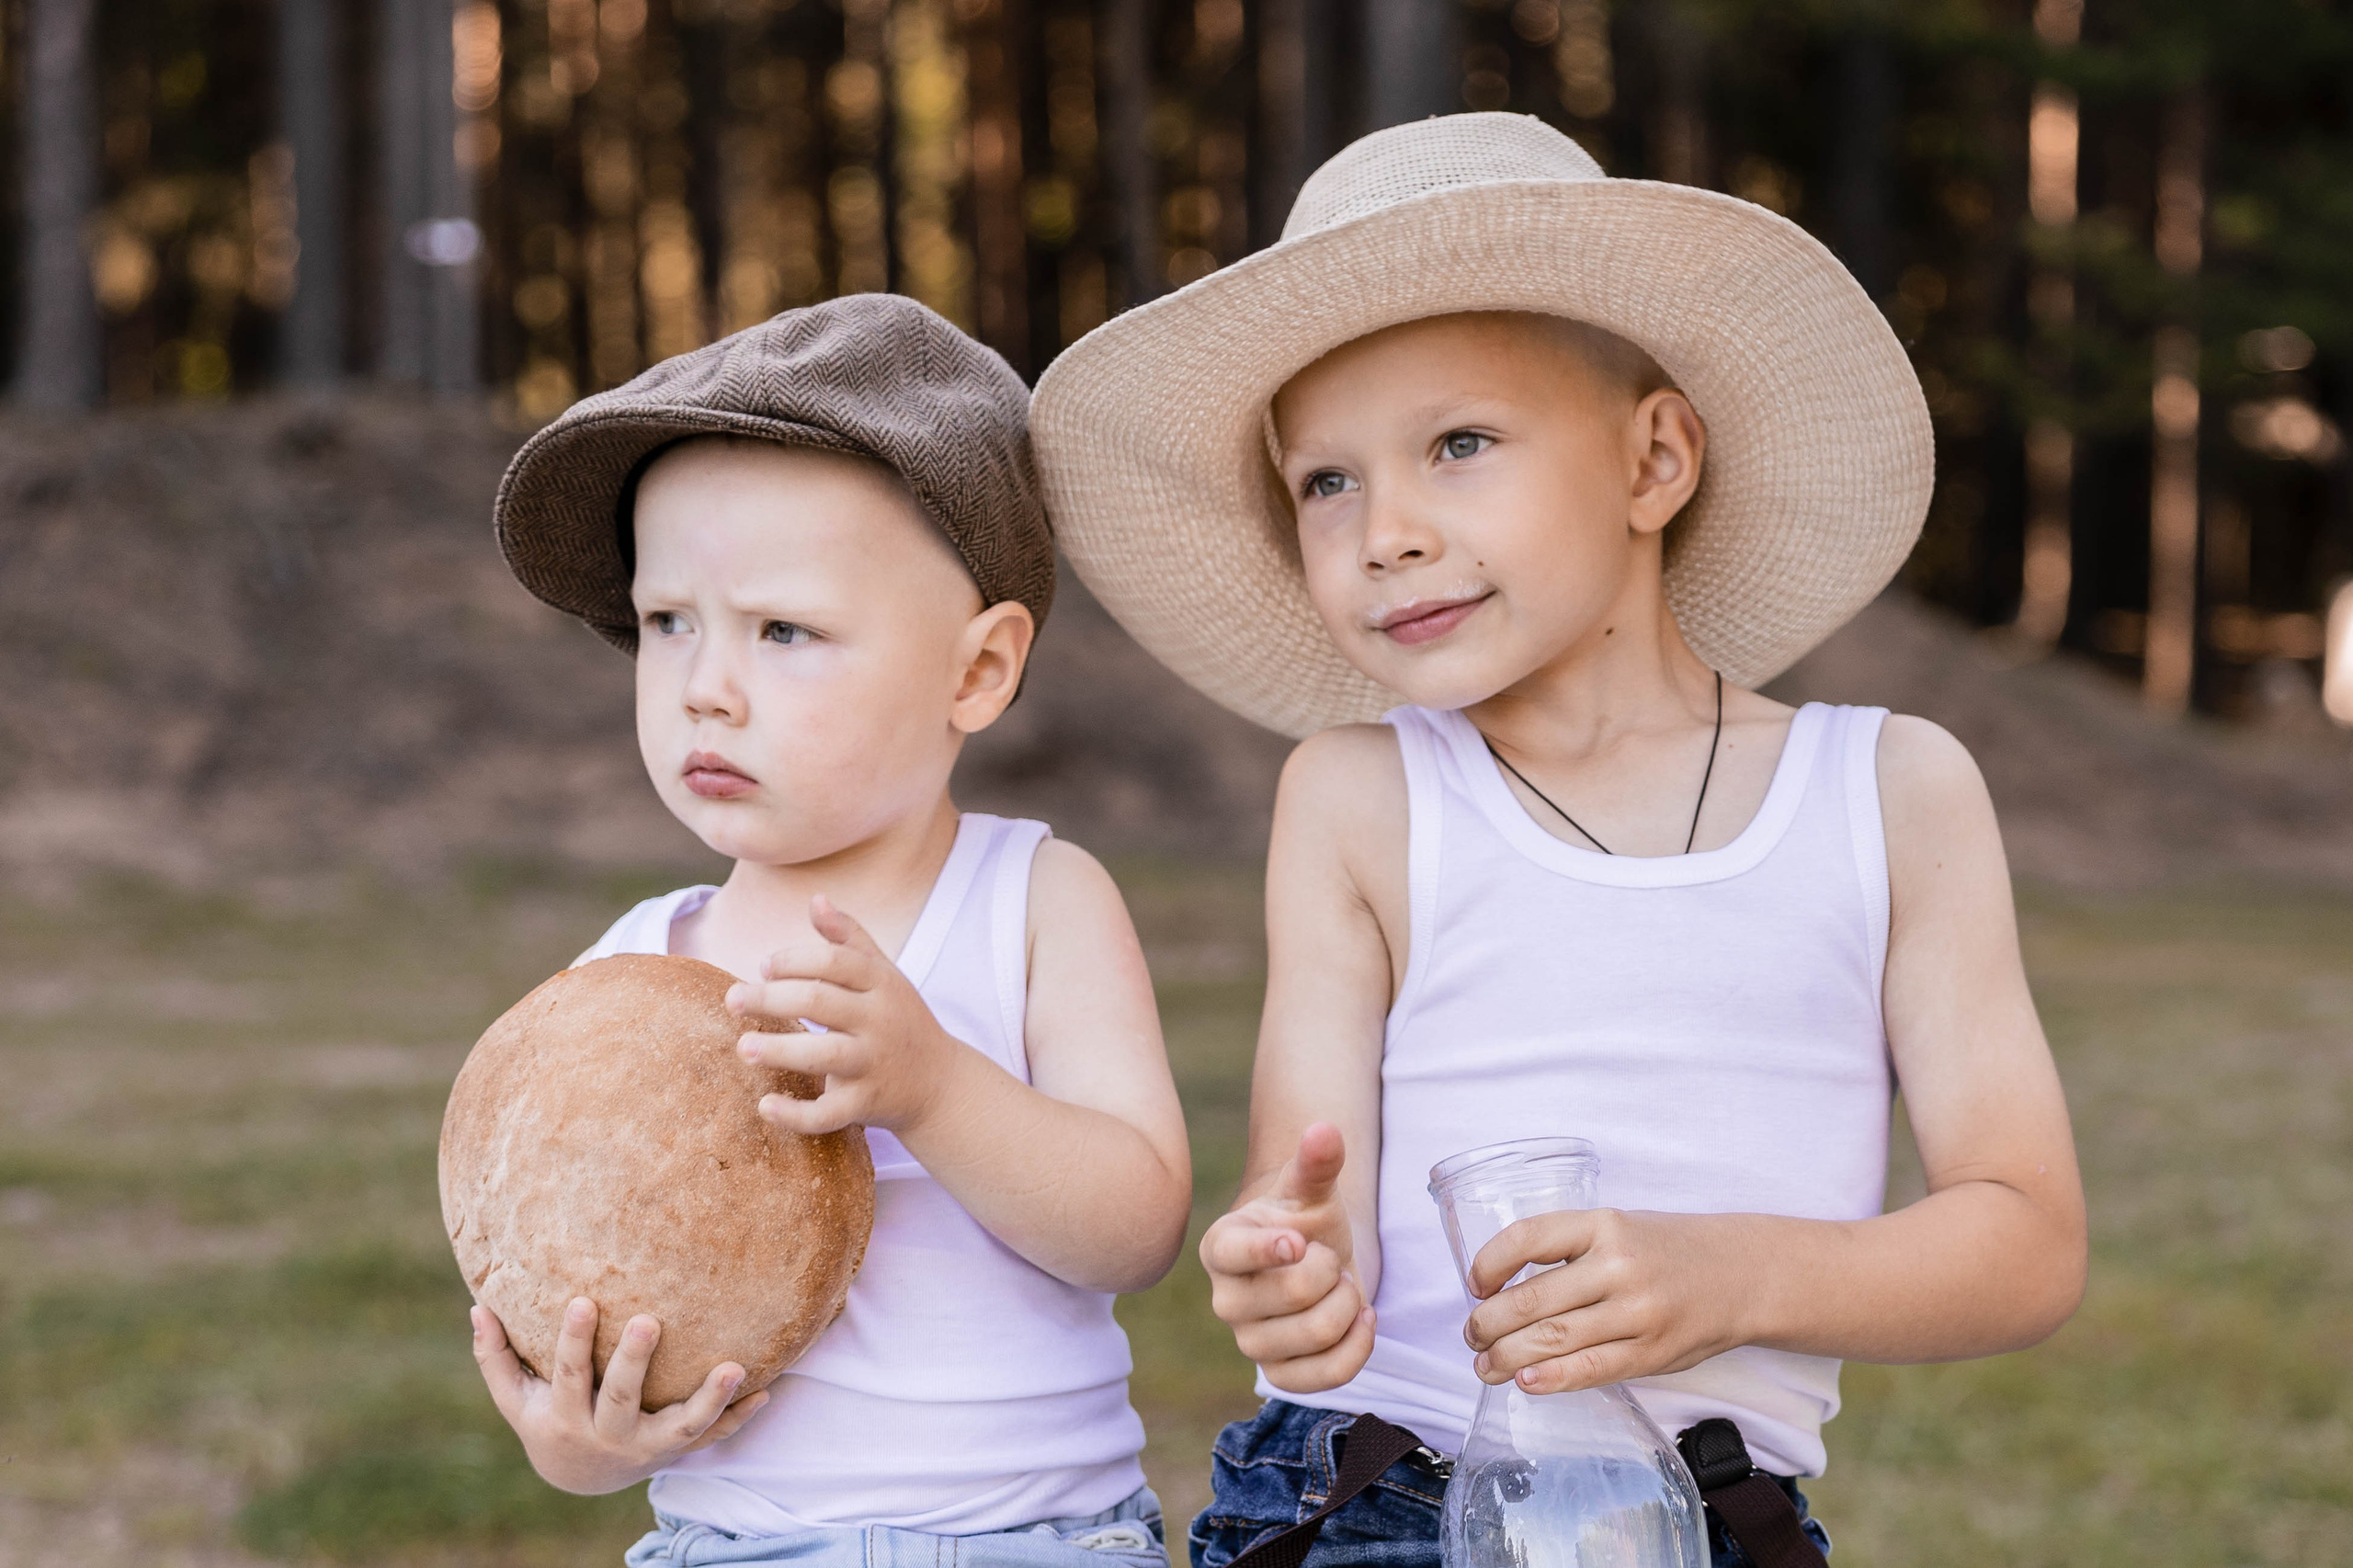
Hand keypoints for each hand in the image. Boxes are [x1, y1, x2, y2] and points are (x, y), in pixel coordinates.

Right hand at [472, 1297, 767, 1494]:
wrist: (580, 1477)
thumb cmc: (545, 1420)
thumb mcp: (515, 1398)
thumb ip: (496, 1356)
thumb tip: (477, 1306)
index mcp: (565, 1418)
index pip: (568, 1376)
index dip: (575, 1341)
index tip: (583, 1300)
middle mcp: (608, 1435)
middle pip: (622, 1398)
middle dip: (635, 1361)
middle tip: (649, 1320)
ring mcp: (648, 1446)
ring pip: (681, 1426)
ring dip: (709, 1399)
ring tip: (734, 1367)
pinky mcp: (678, 1450)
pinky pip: (713, 1437)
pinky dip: (738, 1417)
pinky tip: (766, 1390)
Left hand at [728, 896, 958, 1136]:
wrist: (939, 1083)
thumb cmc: (900, 1019)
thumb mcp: (885, 974)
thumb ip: (849, 938)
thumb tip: (815, 899)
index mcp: (881, 983)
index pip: (833, 962)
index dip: (794, 960)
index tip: (764, 967)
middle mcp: (879, 1020)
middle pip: (820, 1002)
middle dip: (771, 999)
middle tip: (733, 999)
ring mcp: (873, 1063)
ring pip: (823, 1056)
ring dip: (779, 1050)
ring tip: (743, 1047)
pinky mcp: (866, 1104)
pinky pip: (829, 1112)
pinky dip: (796, 1113)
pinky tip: (765, 1105)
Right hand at [1199, 1123, 1374, 1391]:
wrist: (1314, 1263)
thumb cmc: (1304, 1222)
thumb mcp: (1312, 1189)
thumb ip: (1316, 1162)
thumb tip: (1324, 1129)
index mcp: (1221, 1246)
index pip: (1236, 1253)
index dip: (1269, 1250)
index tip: (1298, 1241)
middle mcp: (1225, 1299)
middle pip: (1295, 1294)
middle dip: (1332, 1271)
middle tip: (1330, 1258)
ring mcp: (1249, 1342)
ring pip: (1315, 1336)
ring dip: (1347, 1307)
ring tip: (1341, 1285)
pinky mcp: (1278, 1374)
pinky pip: (1323, 1378)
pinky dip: (1356, 1349)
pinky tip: (1362, 1320)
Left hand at [1462, 1209, 1749, 1393]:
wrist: (1743, 1274)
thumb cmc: (1669, 1251)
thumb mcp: (1619, 1228)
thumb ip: (1571, 1252)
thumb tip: (1504, 1289)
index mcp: (1603, 1224)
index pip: (1527, 1238)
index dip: (1489, 1263)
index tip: (1475, 1283)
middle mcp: (1618, 1265)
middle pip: (1532, 1298)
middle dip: (1488, 1322)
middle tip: (1472, 1335)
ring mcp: (1637, 1311)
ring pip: (1554, 1338)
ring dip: (1508, 1357)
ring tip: (1486, 1366)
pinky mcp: (1652, 1352)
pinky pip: (1591, 1369)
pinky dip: (1552, 1378)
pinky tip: (1526, 1382)